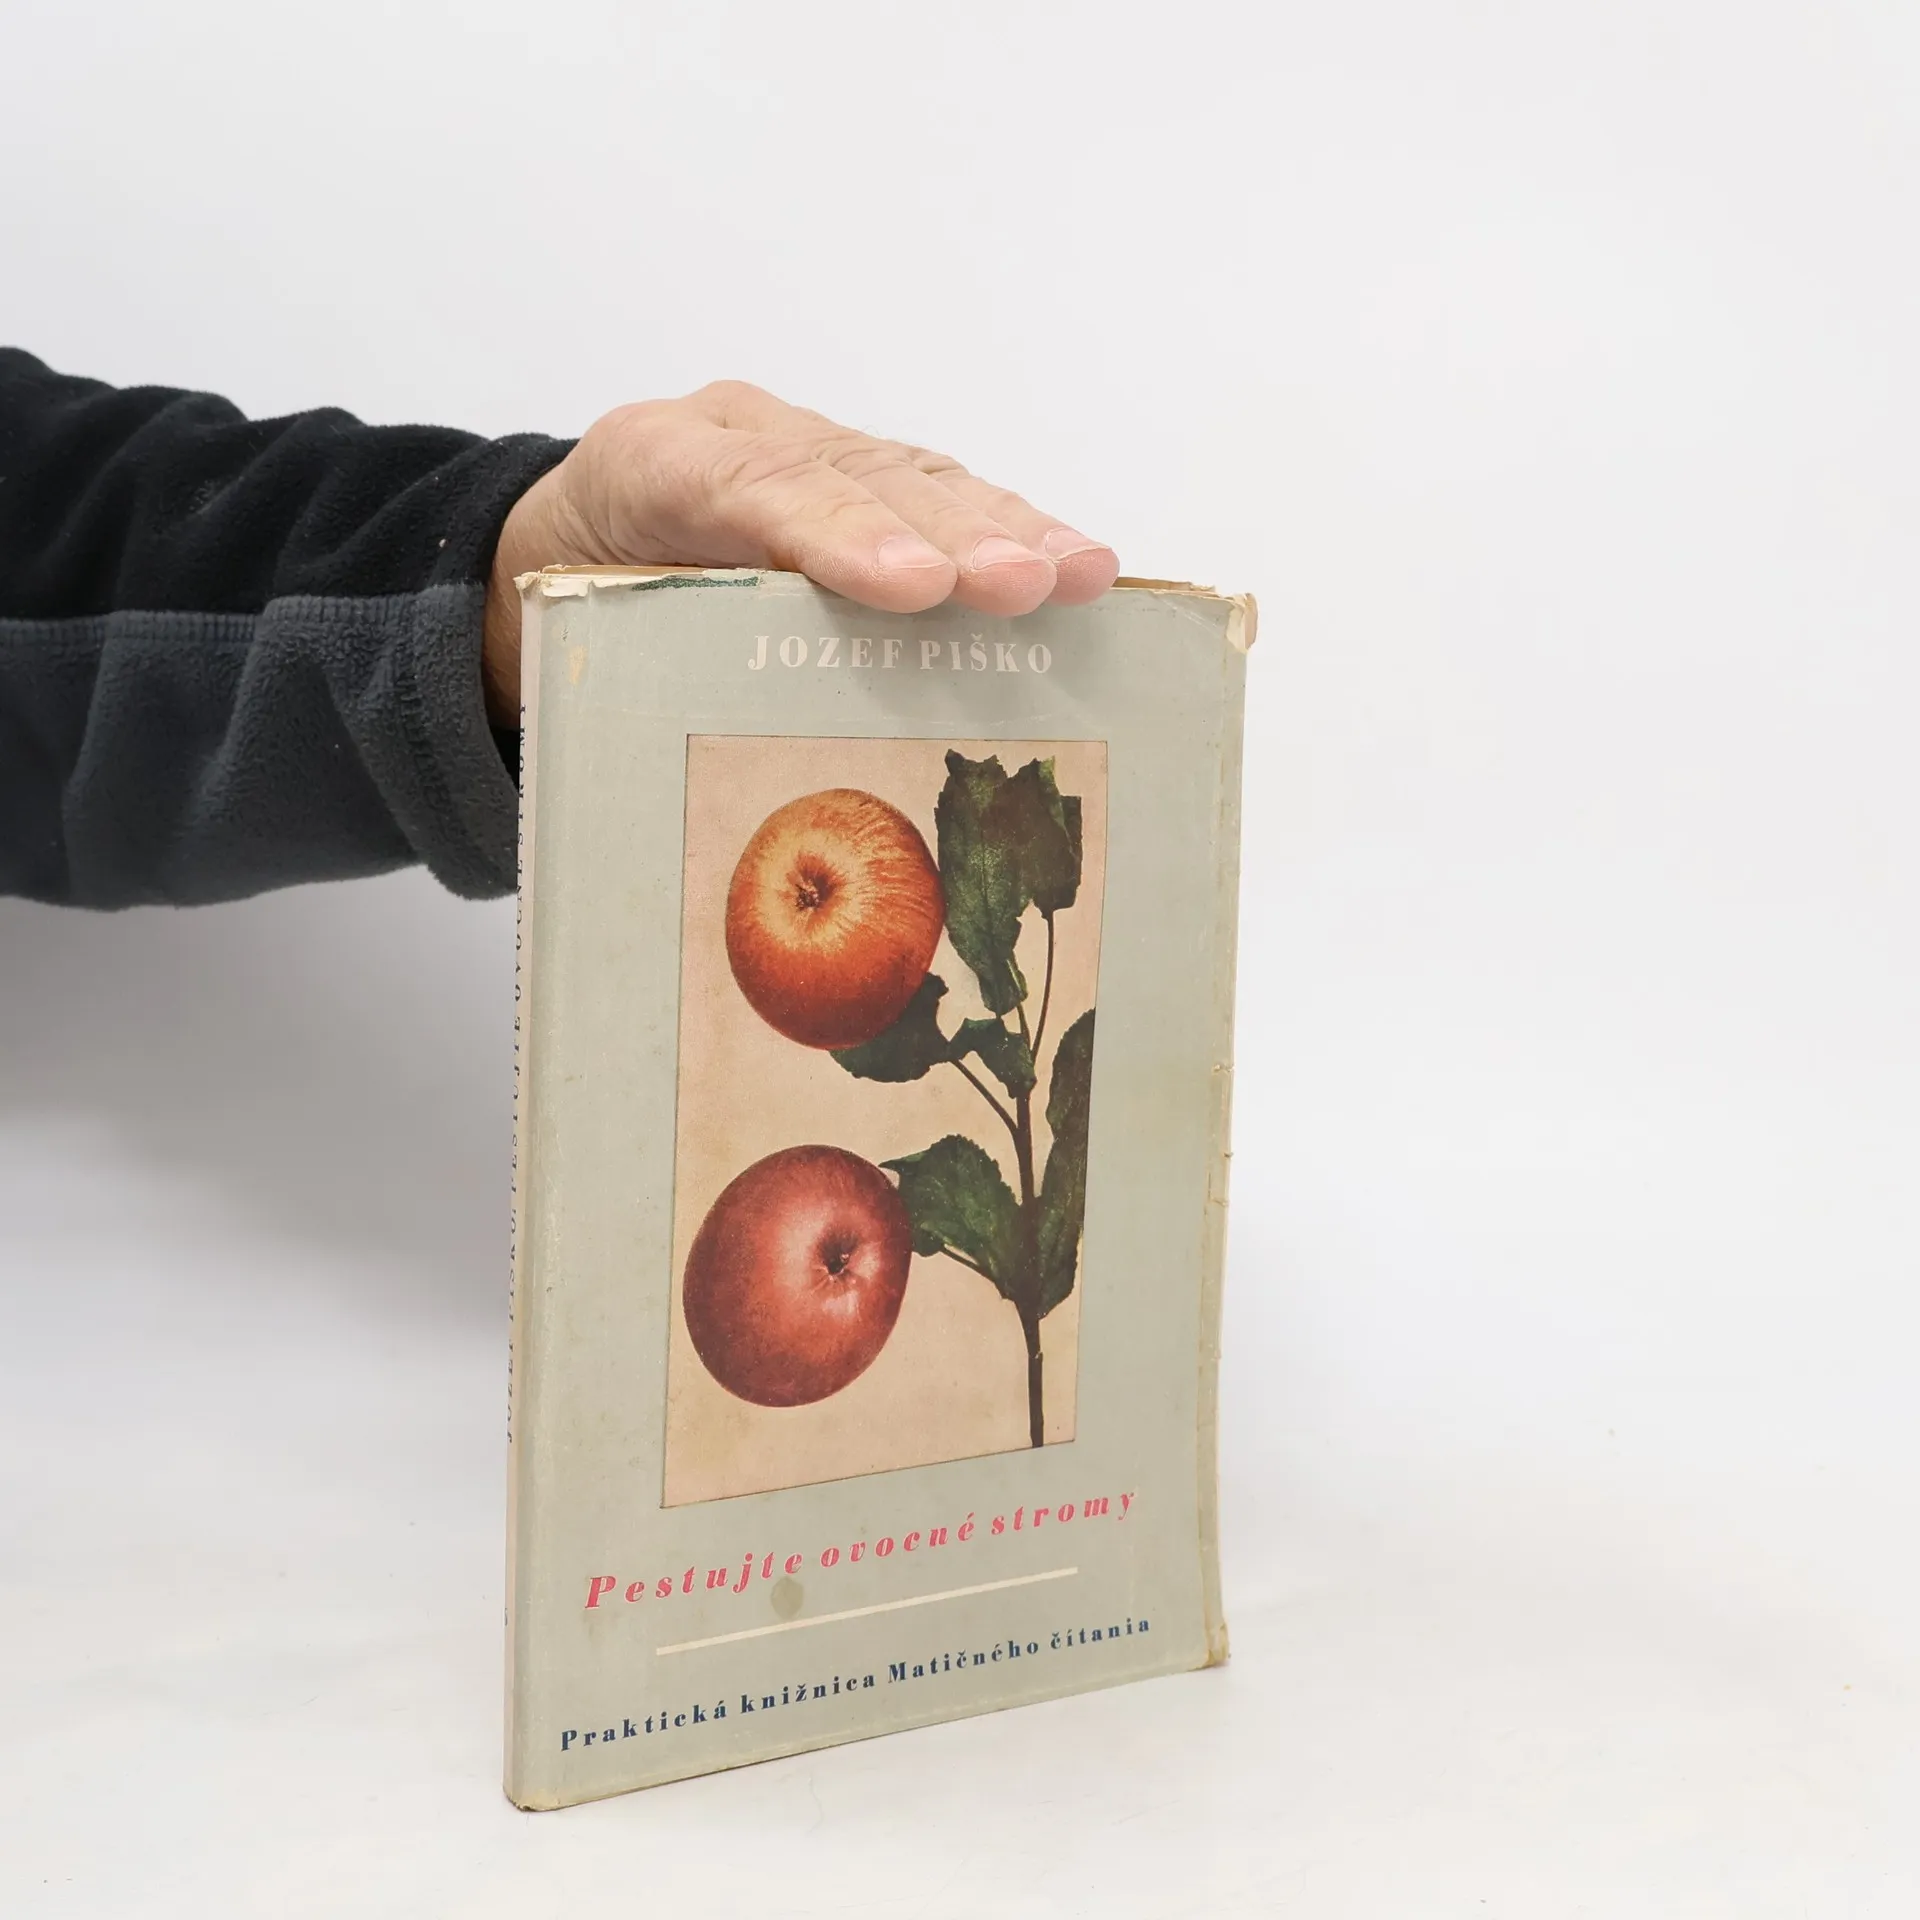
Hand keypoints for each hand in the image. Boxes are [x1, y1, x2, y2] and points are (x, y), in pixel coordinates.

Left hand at [484, 381, 1118, 723]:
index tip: (913, 587)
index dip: (837, 533)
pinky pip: (937, 493)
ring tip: (1079, 573)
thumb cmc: (578, 605)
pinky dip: (1009, 529)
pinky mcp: (857, 470)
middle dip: (949, 531)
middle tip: (1023, 582)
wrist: (563, 537)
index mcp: (649, 465)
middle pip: (856, 474)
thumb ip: (650, 665)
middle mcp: (737, 435)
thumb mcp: (584, 634)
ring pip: (913, 475)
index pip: (748, 488)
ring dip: (1006, 527)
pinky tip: (1075, 566)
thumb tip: (727, 785)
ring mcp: (806, 443)